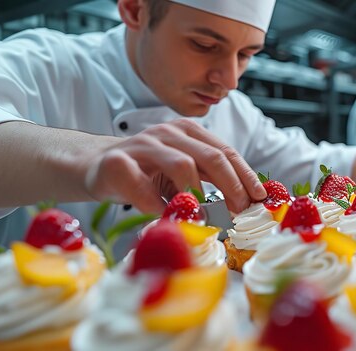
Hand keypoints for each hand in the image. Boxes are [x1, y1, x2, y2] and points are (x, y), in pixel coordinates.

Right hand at [84, 118, 265, 213]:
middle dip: (232, 185)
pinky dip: (157, 205)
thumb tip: (246, 203)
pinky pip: (143, 187)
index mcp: (188, 132)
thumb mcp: (182, 171)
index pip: (225, 151)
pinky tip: (164, 216)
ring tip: (206, 217)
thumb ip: (209, 179)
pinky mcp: (117, 163)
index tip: (260, 197)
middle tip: (241, 209)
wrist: (95, 166)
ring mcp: (142, 145)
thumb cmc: (145, 172)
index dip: (246, 175)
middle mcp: (167, 133)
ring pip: (181, 165)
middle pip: (210, 156)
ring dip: (198, 195)